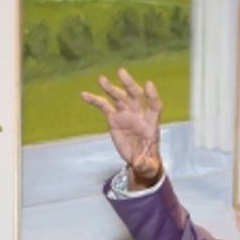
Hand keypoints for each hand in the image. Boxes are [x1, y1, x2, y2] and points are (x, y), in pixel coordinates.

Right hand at [81, 67, 162, 186]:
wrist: (138, 159)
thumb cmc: (148, 160)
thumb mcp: (149, 166)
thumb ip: (146, 163)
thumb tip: (140, 163)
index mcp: (151, 123)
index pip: (154, 105)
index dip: (152, 95)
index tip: (148, 85)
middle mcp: (139, 114)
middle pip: (135, 95)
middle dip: (129, 84)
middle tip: (121, 73)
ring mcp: (125, 114)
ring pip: (119, 97)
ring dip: (110, 88)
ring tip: (102, 80)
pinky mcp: (114, 118)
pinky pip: (104, 106)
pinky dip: (95, 100)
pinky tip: (84, 94)